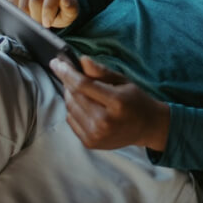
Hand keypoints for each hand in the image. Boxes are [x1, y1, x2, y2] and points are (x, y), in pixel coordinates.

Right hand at [7, 0, 78, 28]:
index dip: (49, 8)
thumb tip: (65, 0)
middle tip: (41, 25)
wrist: (52, 9)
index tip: (48, 22)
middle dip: (38, 16)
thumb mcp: (71, 12)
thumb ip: (71, 7)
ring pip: (24, 3)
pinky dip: (18, 15)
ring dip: (28, 17)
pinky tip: (27, 16)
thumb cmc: (63, 9)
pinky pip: (13, 4)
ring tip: (36, 21)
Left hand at [50, 56, 169, 151]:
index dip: (67, 72)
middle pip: (74, 96)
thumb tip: (82, 60)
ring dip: (69, 94)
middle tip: (64, 69)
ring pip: (70, 108)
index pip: (83, 85)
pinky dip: (72, 108)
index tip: (56, 62)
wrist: (146, 127)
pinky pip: (71, 120)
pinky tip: (82, 102)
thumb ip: (101, 72)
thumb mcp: (123, 81)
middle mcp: (104, 121)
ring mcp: (96, 134)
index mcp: (115, 102)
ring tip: (76, 85)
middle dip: (66, 80)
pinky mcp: (90, 143)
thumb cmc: (135, 100)